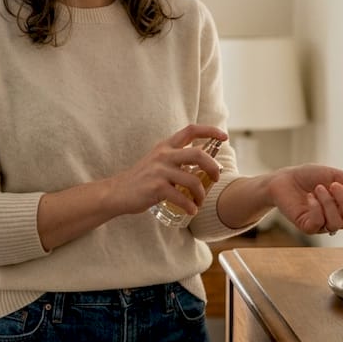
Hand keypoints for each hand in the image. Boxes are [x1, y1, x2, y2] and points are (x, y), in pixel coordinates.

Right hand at [105, 124, 227, 217]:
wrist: (118, 192)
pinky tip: (191, 210)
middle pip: (198, 154)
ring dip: (202, 194)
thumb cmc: (142, 179)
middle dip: (213, 167)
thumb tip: (202, 164)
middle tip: (216, 178)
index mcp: (166, 146)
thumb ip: (176, 159)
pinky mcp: (156, 188)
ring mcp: (160, 171)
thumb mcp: (158, 161)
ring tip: (199, 202)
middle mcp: (164, 155)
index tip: (224, 137)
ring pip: (193, 180)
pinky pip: (182, 197)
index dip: (210, 131)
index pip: (191, 130)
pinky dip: (190, 207)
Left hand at [266, 165, 342, 235]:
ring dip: (329, 203)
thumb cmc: (310, 176)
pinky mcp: (308, 227)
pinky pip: (319, 223)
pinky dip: (316, 208)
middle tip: (334, 185)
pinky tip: (310, 197)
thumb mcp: (335, 175)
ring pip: (337, 223)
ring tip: (318, 188)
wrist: (285, 178)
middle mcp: (337, 219)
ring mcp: (323, 224)